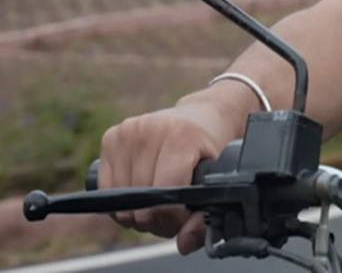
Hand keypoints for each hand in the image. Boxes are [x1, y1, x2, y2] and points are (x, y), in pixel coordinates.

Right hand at [98, 86, 248, 253]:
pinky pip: (105, 188)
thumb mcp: (218, 181)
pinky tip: (140, 192)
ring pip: (119, 198)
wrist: (204, 115)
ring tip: (158, 200)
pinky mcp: (111, 136)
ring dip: (137, 211)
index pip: (163, 194)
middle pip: (140, 200)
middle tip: (172, 211)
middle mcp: (150, 129)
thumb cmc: (211, 149)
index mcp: (181, 135)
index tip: (183, 218)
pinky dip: (120, 200)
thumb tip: (184, 243)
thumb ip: (205, 219)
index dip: (172, 218)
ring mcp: (128, 130)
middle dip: (155, 218)